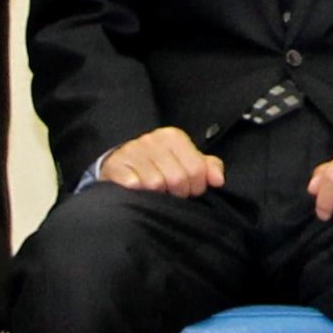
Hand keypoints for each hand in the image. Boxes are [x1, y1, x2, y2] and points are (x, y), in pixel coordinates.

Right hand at [97, 125, 223, 195]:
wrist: (120, 164)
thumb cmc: (158, 165)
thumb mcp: (185, 162)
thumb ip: (207, 168)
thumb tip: (218, 180)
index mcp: (172, 137)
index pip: (196, 169)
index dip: (196, 187)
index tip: (190, 191)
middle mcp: (152, 140)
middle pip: (177, 178)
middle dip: (179, 194)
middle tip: (173, 196)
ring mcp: (132, 151)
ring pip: (156, 184)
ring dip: (158, 196)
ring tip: (156, 194)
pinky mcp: (115, 165)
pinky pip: (134, 186)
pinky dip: (138, 194)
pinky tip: (139, 193)